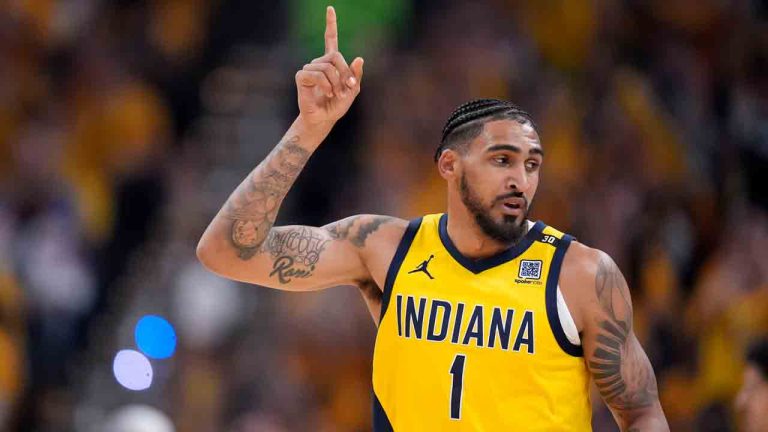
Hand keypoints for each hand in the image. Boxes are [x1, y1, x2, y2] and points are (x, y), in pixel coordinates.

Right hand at [295, 6, 363, 125]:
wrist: (323, 119)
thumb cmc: (336, 105)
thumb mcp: (352, 90)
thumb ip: (356, 75)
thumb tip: (359, 58)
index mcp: (331, 63)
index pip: (330, 39)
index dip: (331, 24)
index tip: (330, 8)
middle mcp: (319, 63)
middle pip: (335, 56)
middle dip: (345, 72)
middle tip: (348, 87)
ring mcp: (309, 69)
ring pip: (326, 66)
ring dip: (335, 82)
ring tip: (335, 93)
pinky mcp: (301, 77)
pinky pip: (316, 74)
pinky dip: (325, 84)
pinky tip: (326, 92)